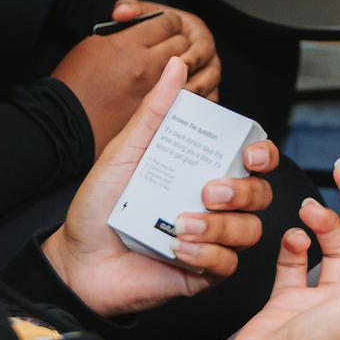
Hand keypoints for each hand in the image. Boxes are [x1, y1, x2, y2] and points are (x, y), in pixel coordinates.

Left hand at [41, 57, 279, 316]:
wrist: (76, 261)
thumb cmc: (98, 206)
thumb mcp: (124, 152)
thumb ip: (154, 112)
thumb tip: (176, 66)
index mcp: (200, 171)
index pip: (251, 159)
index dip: (263, 154)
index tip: (251, 155)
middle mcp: (212, 204)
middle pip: (260, 194)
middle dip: (241, 192)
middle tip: (207, 192)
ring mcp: (211, 239)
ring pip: (249, 231)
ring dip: (221, 226)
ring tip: (182, 225)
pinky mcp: (203, 273)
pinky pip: (228, 265)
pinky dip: (209, 255)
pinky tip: (180, 250)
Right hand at [50, 0, 209, 148]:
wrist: (62, 123)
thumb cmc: (71, 85)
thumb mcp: (91, 47)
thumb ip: (120, 35)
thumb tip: (139, 29)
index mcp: (125, 46)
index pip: (165, 22)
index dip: (167, 21)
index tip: (165, 24)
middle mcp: (143, 67)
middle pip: (180, 43)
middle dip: (177, 40)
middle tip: (170, 44)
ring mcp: (151, 91)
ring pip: (184, 69)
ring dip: (182, 64)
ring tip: (173, 66)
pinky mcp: (153, 111)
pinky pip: (177, 93)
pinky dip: (179, 87)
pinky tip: (171, 87)